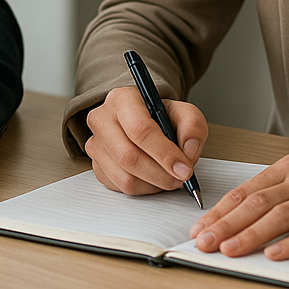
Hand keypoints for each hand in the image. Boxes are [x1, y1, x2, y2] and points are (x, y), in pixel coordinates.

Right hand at [84, 86, 207, 194]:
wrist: (143, 120)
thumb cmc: (159, 116)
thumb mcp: (183, 113)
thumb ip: (192, 127)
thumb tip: (188, 152)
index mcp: (122, 99)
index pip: (139, 129)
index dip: (164, 153)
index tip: (184, 168)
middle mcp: (102, 119)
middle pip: (129, 156)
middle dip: (160, 174)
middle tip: (180, 178)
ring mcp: (96, 143)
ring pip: (124, 177)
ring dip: (153, 185)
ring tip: (168, 177)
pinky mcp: (96, 165)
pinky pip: (120, 188)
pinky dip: (142, 189)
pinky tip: (153, 178)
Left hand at [189, 149, 288, 259]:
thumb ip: (277, 193)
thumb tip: (238, 217)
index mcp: (288, 168)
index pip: (245, 191)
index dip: (220, 210)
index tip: (199, 228)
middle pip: (257, 202)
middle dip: (226, 224)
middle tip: (204, 242)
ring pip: (280, 216)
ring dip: (251, 234)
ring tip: (230, 250)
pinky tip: (275, 254)